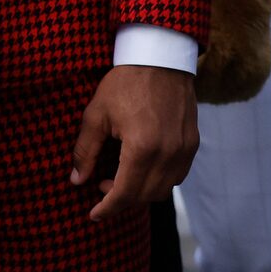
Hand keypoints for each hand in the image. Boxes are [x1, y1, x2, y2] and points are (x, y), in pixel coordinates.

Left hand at [69, 64, 197, 217]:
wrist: (159, 57)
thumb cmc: (125, 82)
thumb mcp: (96, 114)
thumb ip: (86, 151)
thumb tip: (77, 180)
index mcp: (142, 148)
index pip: (125, 193)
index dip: (107, 208)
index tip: (94, 214)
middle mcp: (168, 154)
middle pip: (145, 196)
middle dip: (122, 199)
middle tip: (103, 184)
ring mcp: (184, 150)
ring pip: (163, 190)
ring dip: (142, 192)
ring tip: (121, 176)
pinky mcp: (193, 143)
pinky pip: (178, 176)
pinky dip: (160, 180)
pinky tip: (143, 167)